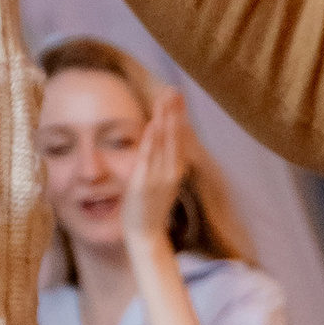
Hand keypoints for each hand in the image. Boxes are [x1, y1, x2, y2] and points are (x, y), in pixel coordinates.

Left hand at [121, 92, 191, 257]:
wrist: (146, 235)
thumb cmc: (149, 209)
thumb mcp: (161, 183)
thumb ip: (163, 163)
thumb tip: (163, 144)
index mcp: (175, 170)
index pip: (179, 137)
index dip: (179, 116)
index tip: (178, 96)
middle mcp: (170, 171)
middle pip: (174, 135)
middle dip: (174, 111)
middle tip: (174, 89)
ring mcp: (159, 177)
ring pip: (164, 142)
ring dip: (164, 119)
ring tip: (165, 98)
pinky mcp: (144, 183)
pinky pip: (149, 157)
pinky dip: (152, 140)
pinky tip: (153, 124)